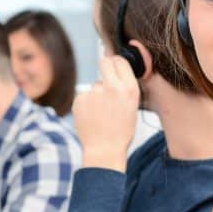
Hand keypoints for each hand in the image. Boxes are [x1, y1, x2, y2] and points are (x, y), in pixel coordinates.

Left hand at [73, 54, 139, 170]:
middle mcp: (112, 87)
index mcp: (129, 89)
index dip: (117, 64)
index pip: (120, 61)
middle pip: (105, 62)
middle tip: (106, 81)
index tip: (114, 68)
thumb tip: (115, 70)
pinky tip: (92, 117)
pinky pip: (85, 95)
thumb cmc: (121, 131)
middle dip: (105, 67)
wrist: (104, 150)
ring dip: (97, 93)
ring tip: (101, 113)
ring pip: (95, 84)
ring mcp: (94, 92)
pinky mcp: (80, 99)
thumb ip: (124, 87)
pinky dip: (87, 104)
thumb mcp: (132, 106)